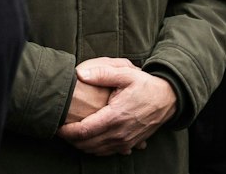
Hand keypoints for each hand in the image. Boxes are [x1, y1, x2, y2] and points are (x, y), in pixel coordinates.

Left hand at [60, 61, 176, 155]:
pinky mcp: (129, 145)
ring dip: (81, 145)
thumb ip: (102, 73)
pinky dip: (94, 148)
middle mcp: (120, 133)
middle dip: (71, 139)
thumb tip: (79, 74)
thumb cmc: (145, 85)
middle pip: (87, 144)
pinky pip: (106, 153)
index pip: (84, 131)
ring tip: (71, 134)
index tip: (57, 126)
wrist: (167, 99)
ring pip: (95, 151)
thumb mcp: (126, 73)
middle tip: (61, 129)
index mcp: (115, 116)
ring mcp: (125, 141)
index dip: (67, 131)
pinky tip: (89, 139)